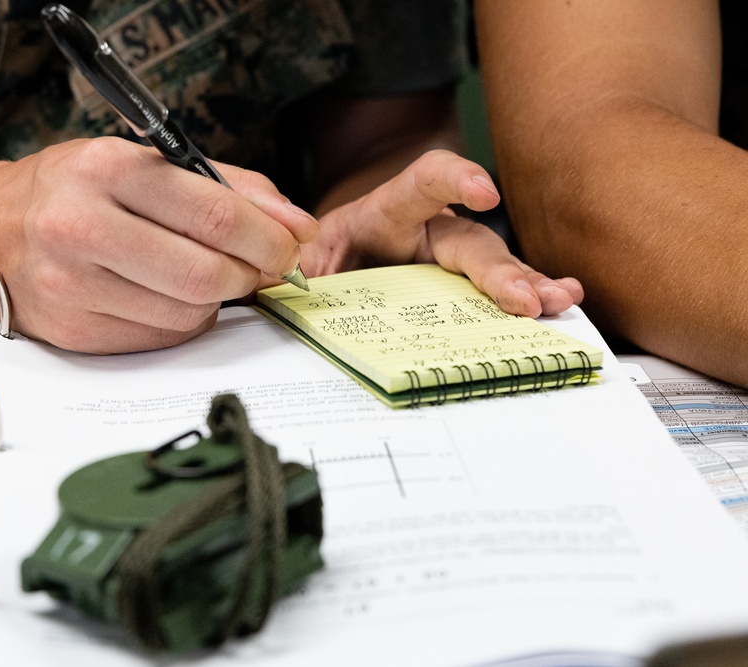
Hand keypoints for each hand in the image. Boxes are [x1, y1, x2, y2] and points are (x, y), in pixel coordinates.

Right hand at [0, 138, 317, 352]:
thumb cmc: (73, 191)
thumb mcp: (141, 163)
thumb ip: (227, 186)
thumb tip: (296, 224)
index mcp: (106, 170)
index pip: (214, 213)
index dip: (269, 238)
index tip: (291, 245)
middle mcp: (81, 227)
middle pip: (205, 273)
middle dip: (252, 274)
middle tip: (260, 267)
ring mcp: (72, 287)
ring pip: (188, 313)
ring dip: (217, 299)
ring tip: (206, 274)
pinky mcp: (74, 332)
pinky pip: (160, 337)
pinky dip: (181, 319)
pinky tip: (166, 295)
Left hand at [300, 149, 582, 316]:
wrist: (323, 275)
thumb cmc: (318, 260)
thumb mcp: (299, 263)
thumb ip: (297, 272)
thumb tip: (288, 288)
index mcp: (384, 214)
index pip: (423, 182)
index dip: (455, 181)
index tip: (482, 192)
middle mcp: (426, 231)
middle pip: (469, 241)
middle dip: (499, 270)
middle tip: (524, 299)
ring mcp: (447, 261)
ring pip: (493, 267)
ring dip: (527, 284)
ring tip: (559, 300)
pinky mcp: (458, 288)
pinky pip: (496, 293)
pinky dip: (525, 298)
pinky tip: (558, 304)